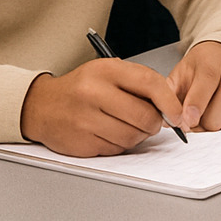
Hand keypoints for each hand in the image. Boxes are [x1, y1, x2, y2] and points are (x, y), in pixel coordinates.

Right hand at [20, 58, 185, 156]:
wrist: (42, 106)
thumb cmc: (81, 88)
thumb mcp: (107, 72)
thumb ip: (137, 83)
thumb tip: (170, 105)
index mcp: (105, 70)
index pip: (150, 84)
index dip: (170, 102)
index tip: (178, 114)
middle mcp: (94, 93)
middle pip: (145, 117)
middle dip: (154, 124)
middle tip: (150, 122)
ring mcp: (87, 119)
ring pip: (133, 137)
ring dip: (137, 136)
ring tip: (124, 124)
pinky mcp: (82, 142)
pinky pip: (116, 149)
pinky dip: (119, 144)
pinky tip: (108, 133)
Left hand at [167, 40, 220, 132]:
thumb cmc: (199, 71)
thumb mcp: (180, 76)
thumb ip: (170, 94)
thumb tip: (167, 119)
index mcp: (211, 58)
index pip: (207, 79)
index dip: (197, 102)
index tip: (188, 121)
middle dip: (205, 120)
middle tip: (195, 122)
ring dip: (217, 125)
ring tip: (208, 118)